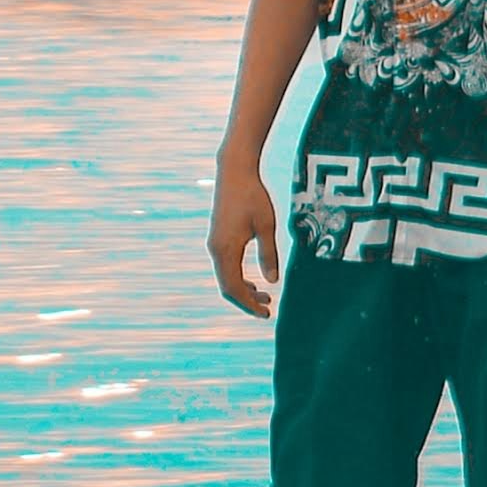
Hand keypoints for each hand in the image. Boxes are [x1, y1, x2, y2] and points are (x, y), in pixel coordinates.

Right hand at [210, 165, 284, 319]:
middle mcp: (215, 249)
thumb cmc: (253, 196)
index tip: (267, 313)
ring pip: (225, 277)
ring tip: (266, 296)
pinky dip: (238, 278)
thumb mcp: (267, 226)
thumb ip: (269, 254)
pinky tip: (254, 280)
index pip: (234, 288)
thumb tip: (272, 281)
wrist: (234, 172)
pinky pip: (225, 266)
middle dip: (246, 301)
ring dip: (243, 290)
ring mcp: (215, 243)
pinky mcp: (218, 238)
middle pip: (227, 286)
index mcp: (226, 249)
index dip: (249, 304)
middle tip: (268, 309)